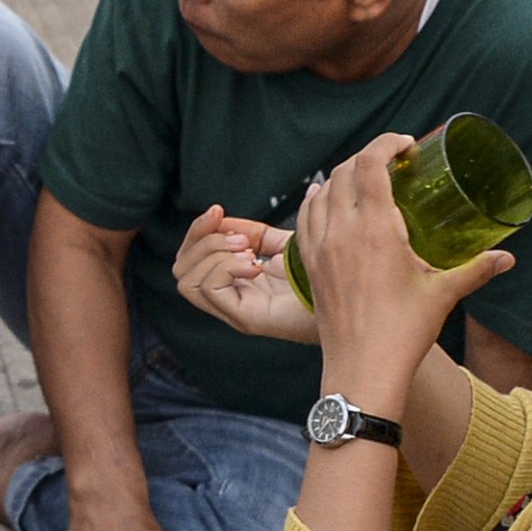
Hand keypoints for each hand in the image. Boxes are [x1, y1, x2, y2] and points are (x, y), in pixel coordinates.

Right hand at [171, 204, 319, 345]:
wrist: (351, 297)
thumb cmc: (322, 277)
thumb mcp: (282, 245)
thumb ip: (252, 233)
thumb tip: (224, 217)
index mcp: (233, 284)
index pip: (188, 259)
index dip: (197, 230)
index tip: (218, 211)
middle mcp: (229, 300)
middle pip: (180, 270)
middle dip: (202, 241)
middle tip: (241, 239)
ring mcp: (235, 312)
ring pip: (187, 281)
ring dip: (214, 255)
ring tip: (248, 252)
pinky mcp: (246, 319)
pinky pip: (211, 289)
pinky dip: (227, 268)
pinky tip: (256, 266)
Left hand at [296, 133, 511, 403]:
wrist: (363, 369)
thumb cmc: (404, 332)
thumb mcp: (444, 294)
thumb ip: (476, 269)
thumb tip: (506, 257)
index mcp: (374, 230)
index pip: (369, 164)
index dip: (385, 144)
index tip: (404, 145)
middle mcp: (341, 232)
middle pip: (344, 172)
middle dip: (367, 157)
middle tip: (391, 162)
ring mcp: (319, 248)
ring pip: (321, 193)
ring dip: (340, 177)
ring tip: (362, 177)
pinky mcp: (309, 266)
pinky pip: (304, 219)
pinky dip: (315, 201)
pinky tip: (324, 200)